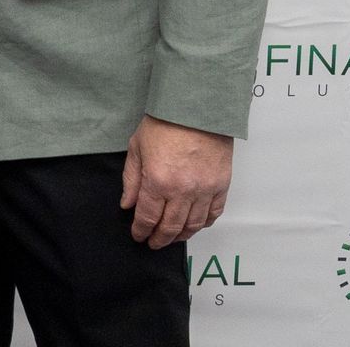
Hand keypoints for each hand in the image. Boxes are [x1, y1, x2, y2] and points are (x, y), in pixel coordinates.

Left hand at [119, 116, 231, 248]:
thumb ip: (132, 179)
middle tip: (153, 242)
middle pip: (170, 227)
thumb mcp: (137, 147)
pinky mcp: (221, 184)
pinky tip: (195, 224)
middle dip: (160, 238)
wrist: (197, 106)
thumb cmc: (166, 122)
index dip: (141, 230)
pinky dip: (204, 223)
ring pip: (193, 225)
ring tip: (173, 237)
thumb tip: (128, 204)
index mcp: (158, 181)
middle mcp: (183, 191)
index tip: (138, 235)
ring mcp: (204, 189)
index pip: (148, 218)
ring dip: (181, 235)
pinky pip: (214, 213)